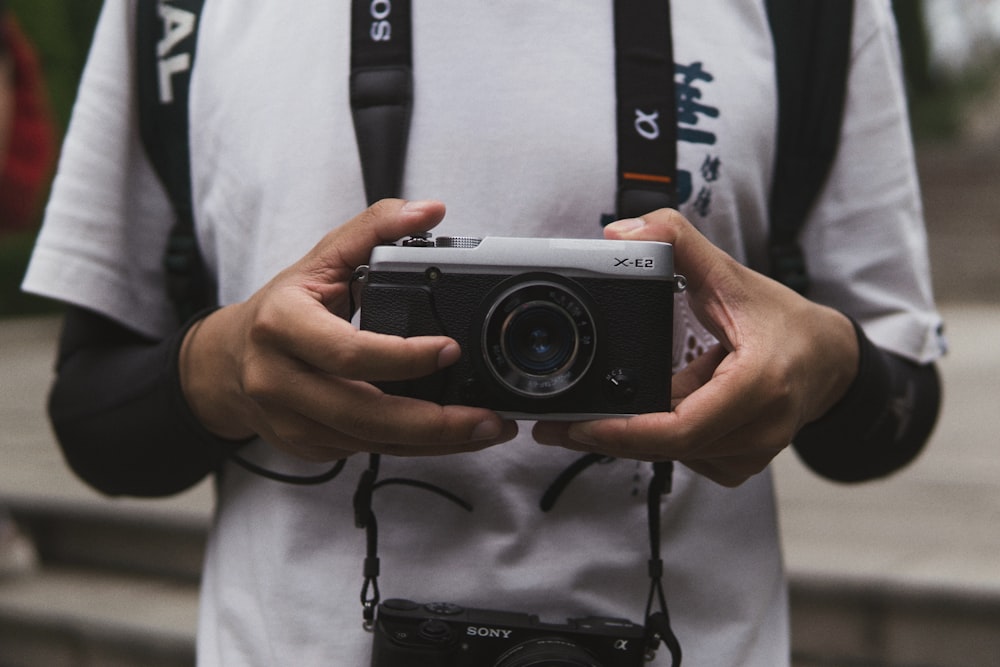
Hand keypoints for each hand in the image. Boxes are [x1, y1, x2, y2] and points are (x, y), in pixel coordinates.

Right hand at [179, 199, 517, 460]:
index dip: (403, 357)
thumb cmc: (283, 308)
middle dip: (433, 422)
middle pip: (364, 414)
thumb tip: (430, 211)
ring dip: (435, 442)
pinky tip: (450, 438)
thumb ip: (376, 228)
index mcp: (281, 326)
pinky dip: (414, 447)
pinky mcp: (307, 448)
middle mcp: (279, 381)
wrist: (229, 362)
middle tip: (486, 419)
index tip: (451, 349)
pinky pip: (368, 453)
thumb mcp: (321, 259)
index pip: (348, 352)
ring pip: (372, 443)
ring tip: (484, 430)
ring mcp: (291, 422)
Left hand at [533, 208, 857, 486]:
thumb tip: (622, 231)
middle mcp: (758, 429)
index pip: (680, 428)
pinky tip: (647, 416)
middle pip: (667, 447)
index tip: (577, 426)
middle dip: (607, 437)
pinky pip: (685, 457)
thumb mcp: (731, 275)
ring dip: (631, 435)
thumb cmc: (784, 322)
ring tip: (591, 413)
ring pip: (672, 455)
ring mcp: (750, 454)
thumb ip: (678, 243)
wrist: (827, 360)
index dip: (624, 432)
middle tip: (556, 426)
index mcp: (758, 386)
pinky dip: (658, 438)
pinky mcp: (739, 465)